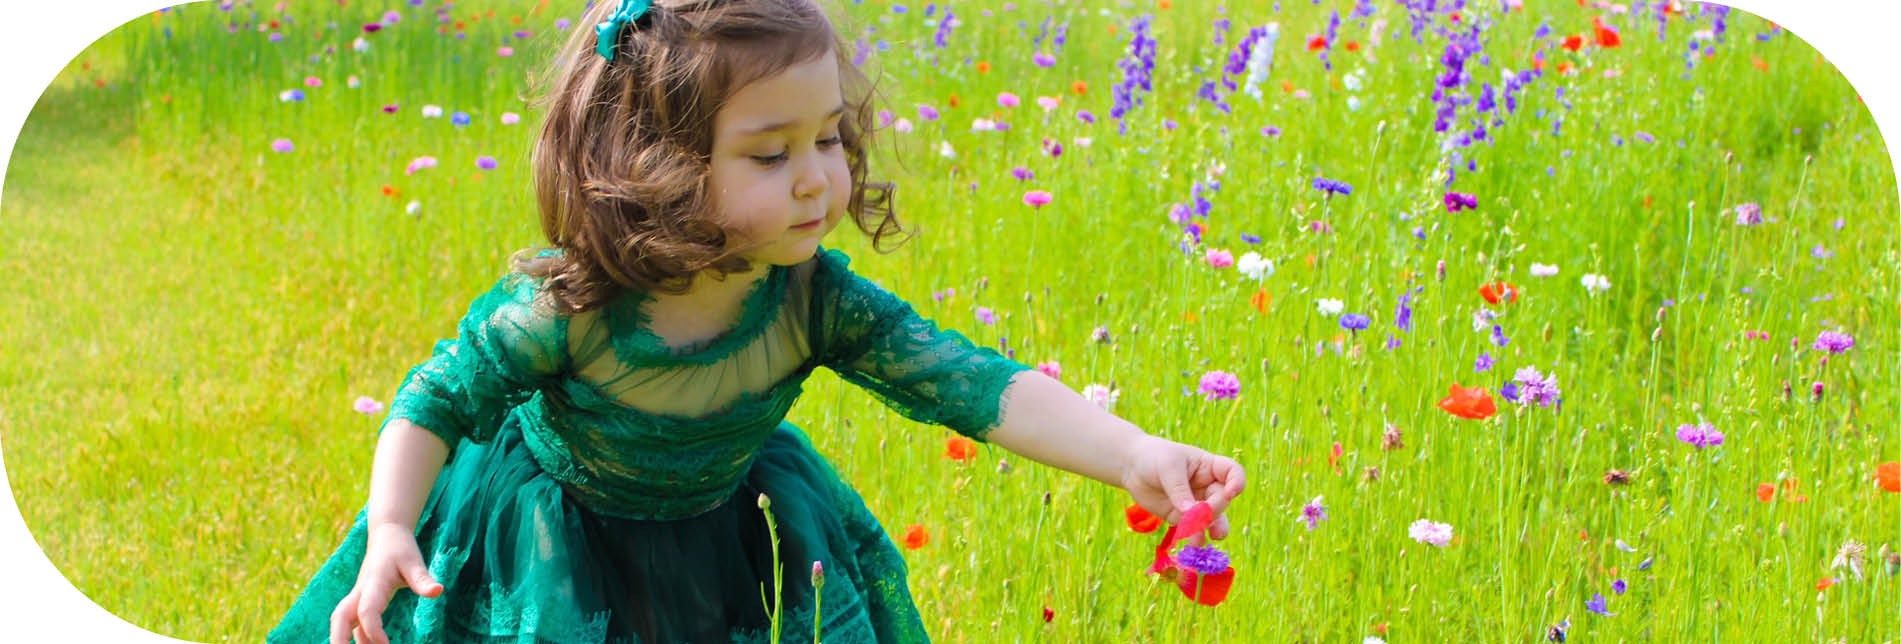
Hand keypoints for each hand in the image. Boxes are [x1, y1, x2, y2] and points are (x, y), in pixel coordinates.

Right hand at [330, 523, 442, 643]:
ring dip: (343, 640)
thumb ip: (423, 579)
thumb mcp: (414, 561)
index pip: (367, 610)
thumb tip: (439, 591)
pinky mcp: (359, 602)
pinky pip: (353, 623)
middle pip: (340, 617)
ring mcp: (357, 597)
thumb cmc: (401, 549)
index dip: (373, 629)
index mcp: (374, 582)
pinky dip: (356, 637)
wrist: (386, 536)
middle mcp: (360, 592)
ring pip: (342, 621)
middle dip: (339, 638)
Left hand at [1120, 435, 1245, 547]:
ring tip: (1213, 535)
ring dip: (1214, 527)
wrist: (1132, 468)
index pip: (1233, 473)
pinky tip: (1195, 543)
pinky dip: (1195, 536)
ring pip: (1213, 519)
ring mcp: (1196, 504)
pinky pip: (1194, 529)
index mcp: (1209, 467)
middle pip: (1222, 500)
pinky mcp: (1182, 518)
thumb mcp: (1168, 467)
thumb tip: (1191, 514)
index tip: (1231, 493)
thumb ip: (1180, 490)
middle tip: (1200, 514)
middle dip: (1214, 508)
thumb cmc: (1154, 457)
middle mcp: (1207, 486)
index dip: (1237, 483)